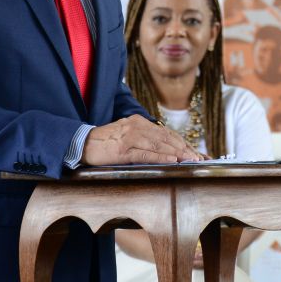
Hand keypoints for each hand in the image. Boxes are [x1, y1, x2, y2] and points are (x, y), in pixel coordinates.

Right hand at [81, 115, 202, 164]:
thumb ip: (145, 138)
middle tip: (198, 157)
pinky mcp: (123, 150)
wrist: (82, 143)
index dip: (182, 142)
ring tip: (190, 159)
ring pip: (159, 145)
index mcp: (139, 121)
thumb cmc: (106, 142)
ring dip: (176, 153)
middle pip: (166, 138)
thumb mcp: (127, 134)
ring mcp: (130, 137)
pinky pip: (146, 154)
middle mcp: (137, 126)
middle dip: (184, 149)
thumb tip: (166, 148)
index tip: (195, 152)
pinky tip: (172, 160)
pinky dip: (160, 157)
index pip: (166, 133)